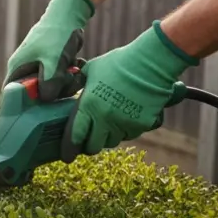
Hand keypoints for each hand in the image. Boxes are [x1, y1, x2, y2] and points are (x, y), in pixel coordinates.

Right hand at [5, 0, 94, 99]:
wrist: (68, 16)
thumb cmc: (56, 37)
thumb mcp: (53, 62)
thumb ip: (49, 84)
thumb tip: (47, 100)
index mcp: (17, 69)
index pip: (12, 95)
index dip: (21, 106)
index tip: (38, 111)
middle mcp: (25, 69)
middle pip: (35, 94)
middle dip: (54, 92)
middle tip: (69, 83)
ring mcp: (38, 67)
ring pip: (50, 87)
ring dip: (66, 83)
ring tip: (76, 70)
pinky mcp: (50, 64)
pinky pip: (58, 78)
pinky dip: (69, 75)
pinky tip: (78, 65)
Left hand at [67, 20, 195, 154]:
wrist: (150, 63)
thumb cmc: (118, 63)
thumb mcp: (91, 70)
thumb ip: (80, 83)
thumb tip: (72, 87)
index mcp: (88, 106)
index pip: (74, 136)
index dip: (69, 148)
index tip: (66, 155)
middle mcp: (104, 119)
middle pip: (93, 146)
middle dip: (89, 145)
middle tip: (89, 139)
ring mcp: (124, 123)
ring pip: (112, 142)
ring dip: (108, 137)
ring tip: (109, 123)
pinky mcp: (142, 124)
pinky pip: (129, 135)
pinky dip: (125, 130)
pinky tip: (126, 117)